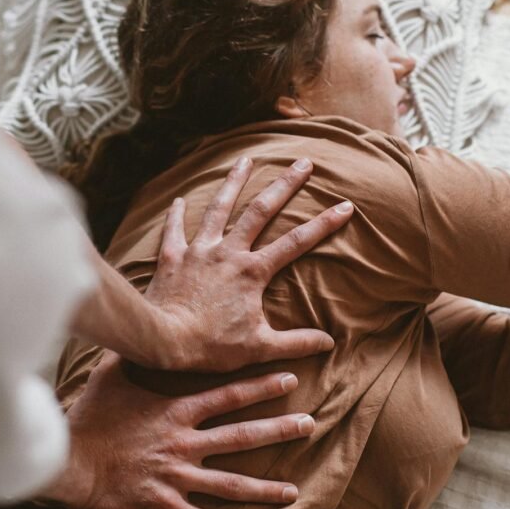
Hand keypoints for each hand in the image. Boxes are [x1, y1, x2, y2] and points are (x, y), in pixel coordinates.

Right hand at [44, 351, 314, 508]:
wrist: (70, 460)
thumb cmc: (89, 417)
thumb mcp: (111, 376)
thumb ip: (133, 355)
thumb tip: (140, 330)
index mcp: (176, 410)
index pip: (228, 395)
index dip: (261, 386)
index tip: (290, 379)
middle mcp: (184, 442)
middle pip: (242, 436)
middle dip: (279, 430)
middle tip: (310, 425)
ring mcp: (176, 475)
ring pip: (231, 483)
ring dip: (265, 489)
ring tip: (294, 492)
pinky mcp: (163, 504)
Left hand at [144, 156, 352, 370]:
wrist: (164, 341)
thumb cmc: (211, 346)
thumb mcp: (260, 349)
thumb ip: (296, 343)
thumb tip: (328, 343)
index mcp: (252, 272)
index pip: (296, 243)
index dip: (323, 224)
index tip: (345, 206)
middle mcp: (228, 252)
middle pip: (260, 211)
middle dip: (285, 185)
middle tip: (303, 162)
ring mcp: (199, 251)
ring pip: (219, 208)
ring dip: (234, 182)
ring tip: (246, 159)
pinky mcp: (172, 257)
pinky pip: (175, 229)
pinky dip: (177, 214)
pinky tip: (180, 199)